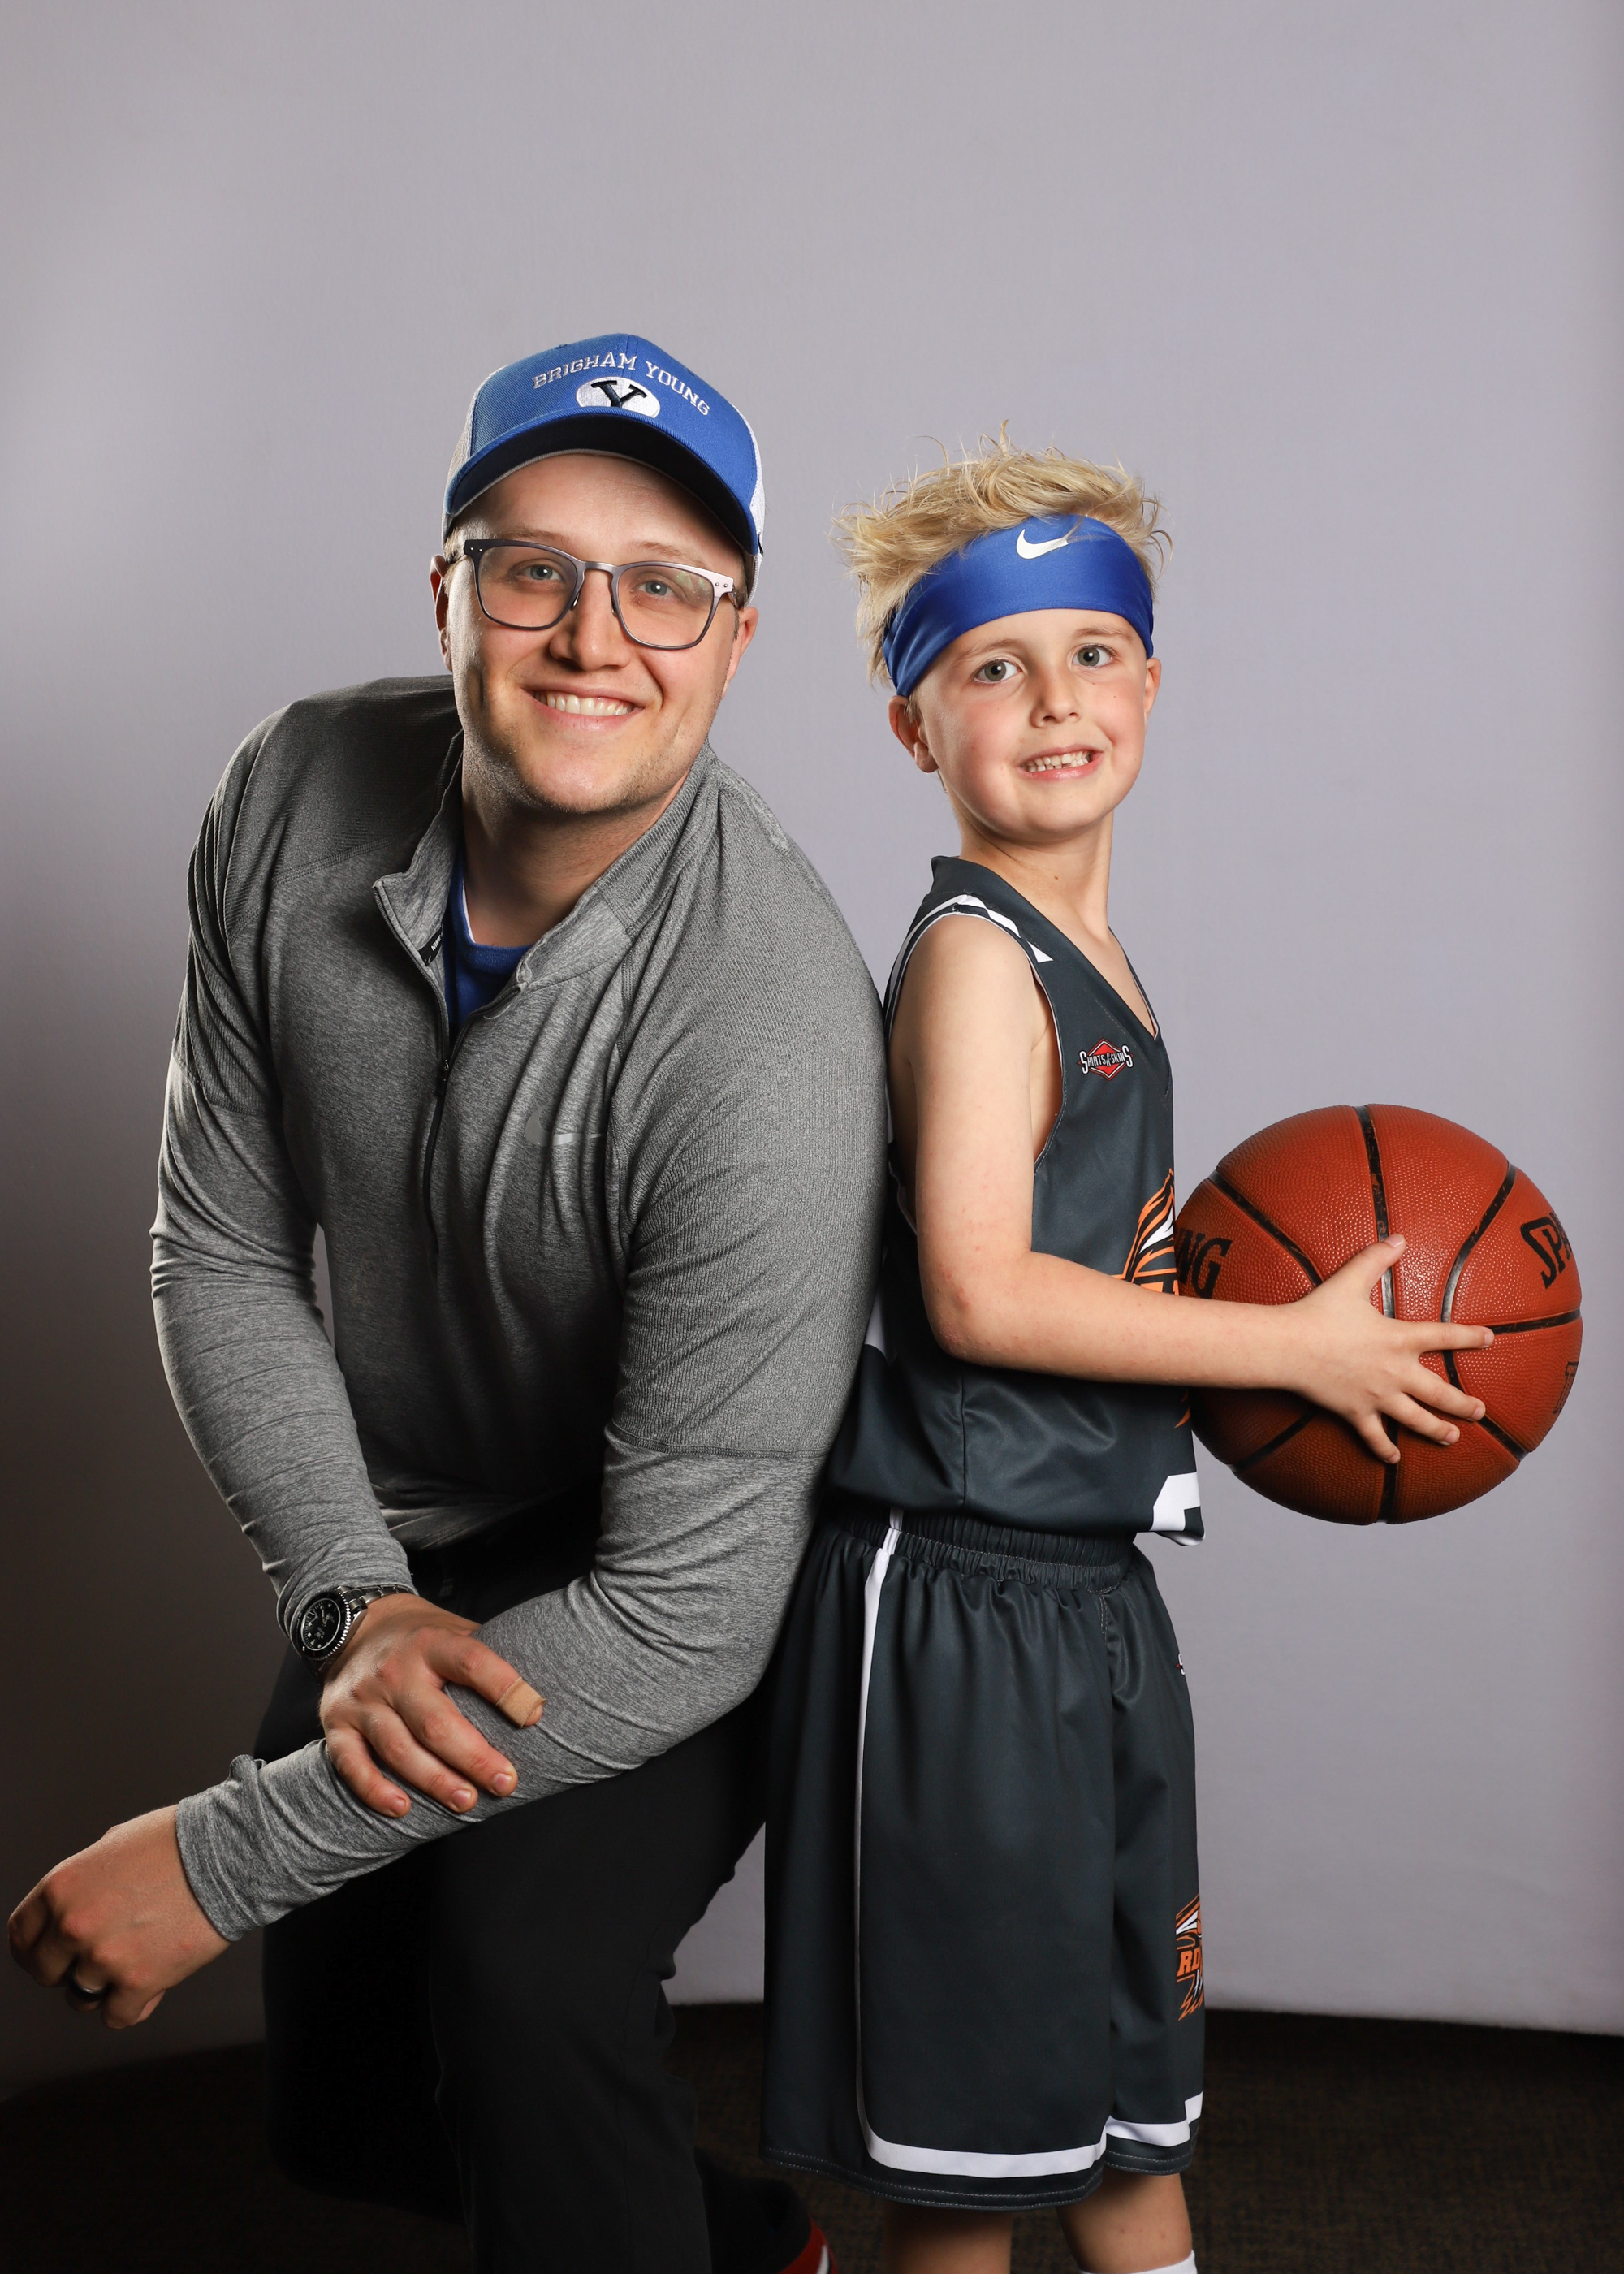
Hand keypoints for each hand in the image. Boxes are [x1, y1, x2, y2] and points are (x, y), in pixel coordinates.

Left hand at [8, 1807, 229, 2029]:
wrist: (228, 1852)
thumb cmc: (177, 1842)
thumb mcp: (112, 1846)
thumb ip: (84, 1882)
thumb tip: (72, 1907)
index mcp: (61, 1887)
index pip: (21, 1936)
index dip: (35, 1948)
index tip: (49, 1954)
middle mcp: (73, 1925)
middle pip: (46, 1973)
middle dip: (67, 1968)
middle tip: (96, 1955)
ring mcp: (104, 1958)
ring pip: (81, 1997)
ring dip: (103, 1986)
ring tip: (132, 1960)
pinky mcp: (139, 1982)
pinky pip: (116, 2016)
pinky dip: (133, 2004)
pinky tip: (151, 1979)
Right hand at [319, 1593, 542, 1819]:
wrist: (351, 1625)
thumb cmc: (419, 1638)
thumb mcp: (453, 1629)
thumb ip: (487, 1656)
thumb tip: (540, 1696)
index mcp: (431, 1642)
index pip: (471, 1661)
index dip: (504, 1688)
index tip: (535, 1715)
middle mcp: (395, 1671)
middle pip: (435, 1721)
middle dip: (474, 1757)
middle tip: (506, 1782)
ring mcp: (363, 1699)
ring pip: (398, 1748)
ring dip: (434, 1780)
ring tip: (466, 1802)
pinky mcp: (336, 1724)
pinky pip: (351, 1763)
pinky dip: (374, 1789)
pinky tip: (402, 1808)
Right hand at [1286, 1235, 1492, 1462]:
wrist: (1289, 1347)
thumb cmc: (1318, 1312)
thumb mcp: (1350, 1280)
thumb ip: (1376, 1258)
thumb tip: (1399, 1237)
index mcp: (1399, 1339)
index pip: (1445, 1337)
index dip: (1471, 1337)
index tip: (1490, 1340)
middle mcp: (1395, 1373)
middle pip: (1440, 1393)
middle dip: (1464, 1404)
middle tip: (1480, 1411)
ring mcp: (1377, 1397)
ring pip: (1415, 1419)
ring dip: (1437, 1430)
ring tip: (1453, 1438)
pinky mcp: (1355, 1412)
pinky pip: (1373, 1436)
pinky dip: (1384, 1449)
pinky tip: (1394, 1459)